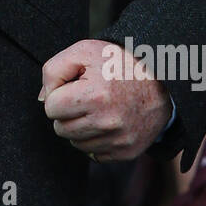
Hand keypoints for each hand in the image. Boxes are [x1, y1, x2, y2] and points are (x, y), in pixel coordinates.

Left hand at [39, 39, 169, 160]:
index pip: (50, 108)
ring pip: (76, 143)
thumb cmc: (118, 63)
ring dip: (81, 127)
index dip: (58, 95)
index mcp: (95, 96)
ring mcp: (119, 140)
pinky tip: (109, 122)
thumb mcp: (84, 51)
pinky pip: (94, 154)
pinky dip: (97, 139)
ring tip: (99, 108)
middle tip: (86, 97)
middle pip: (61, 129)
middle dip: (68, 113)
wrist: (161, 79)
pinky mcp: (127, 152)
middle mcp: (108, 122)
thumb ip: (54, 71)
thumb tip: (43, 100)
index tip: (75, 86)